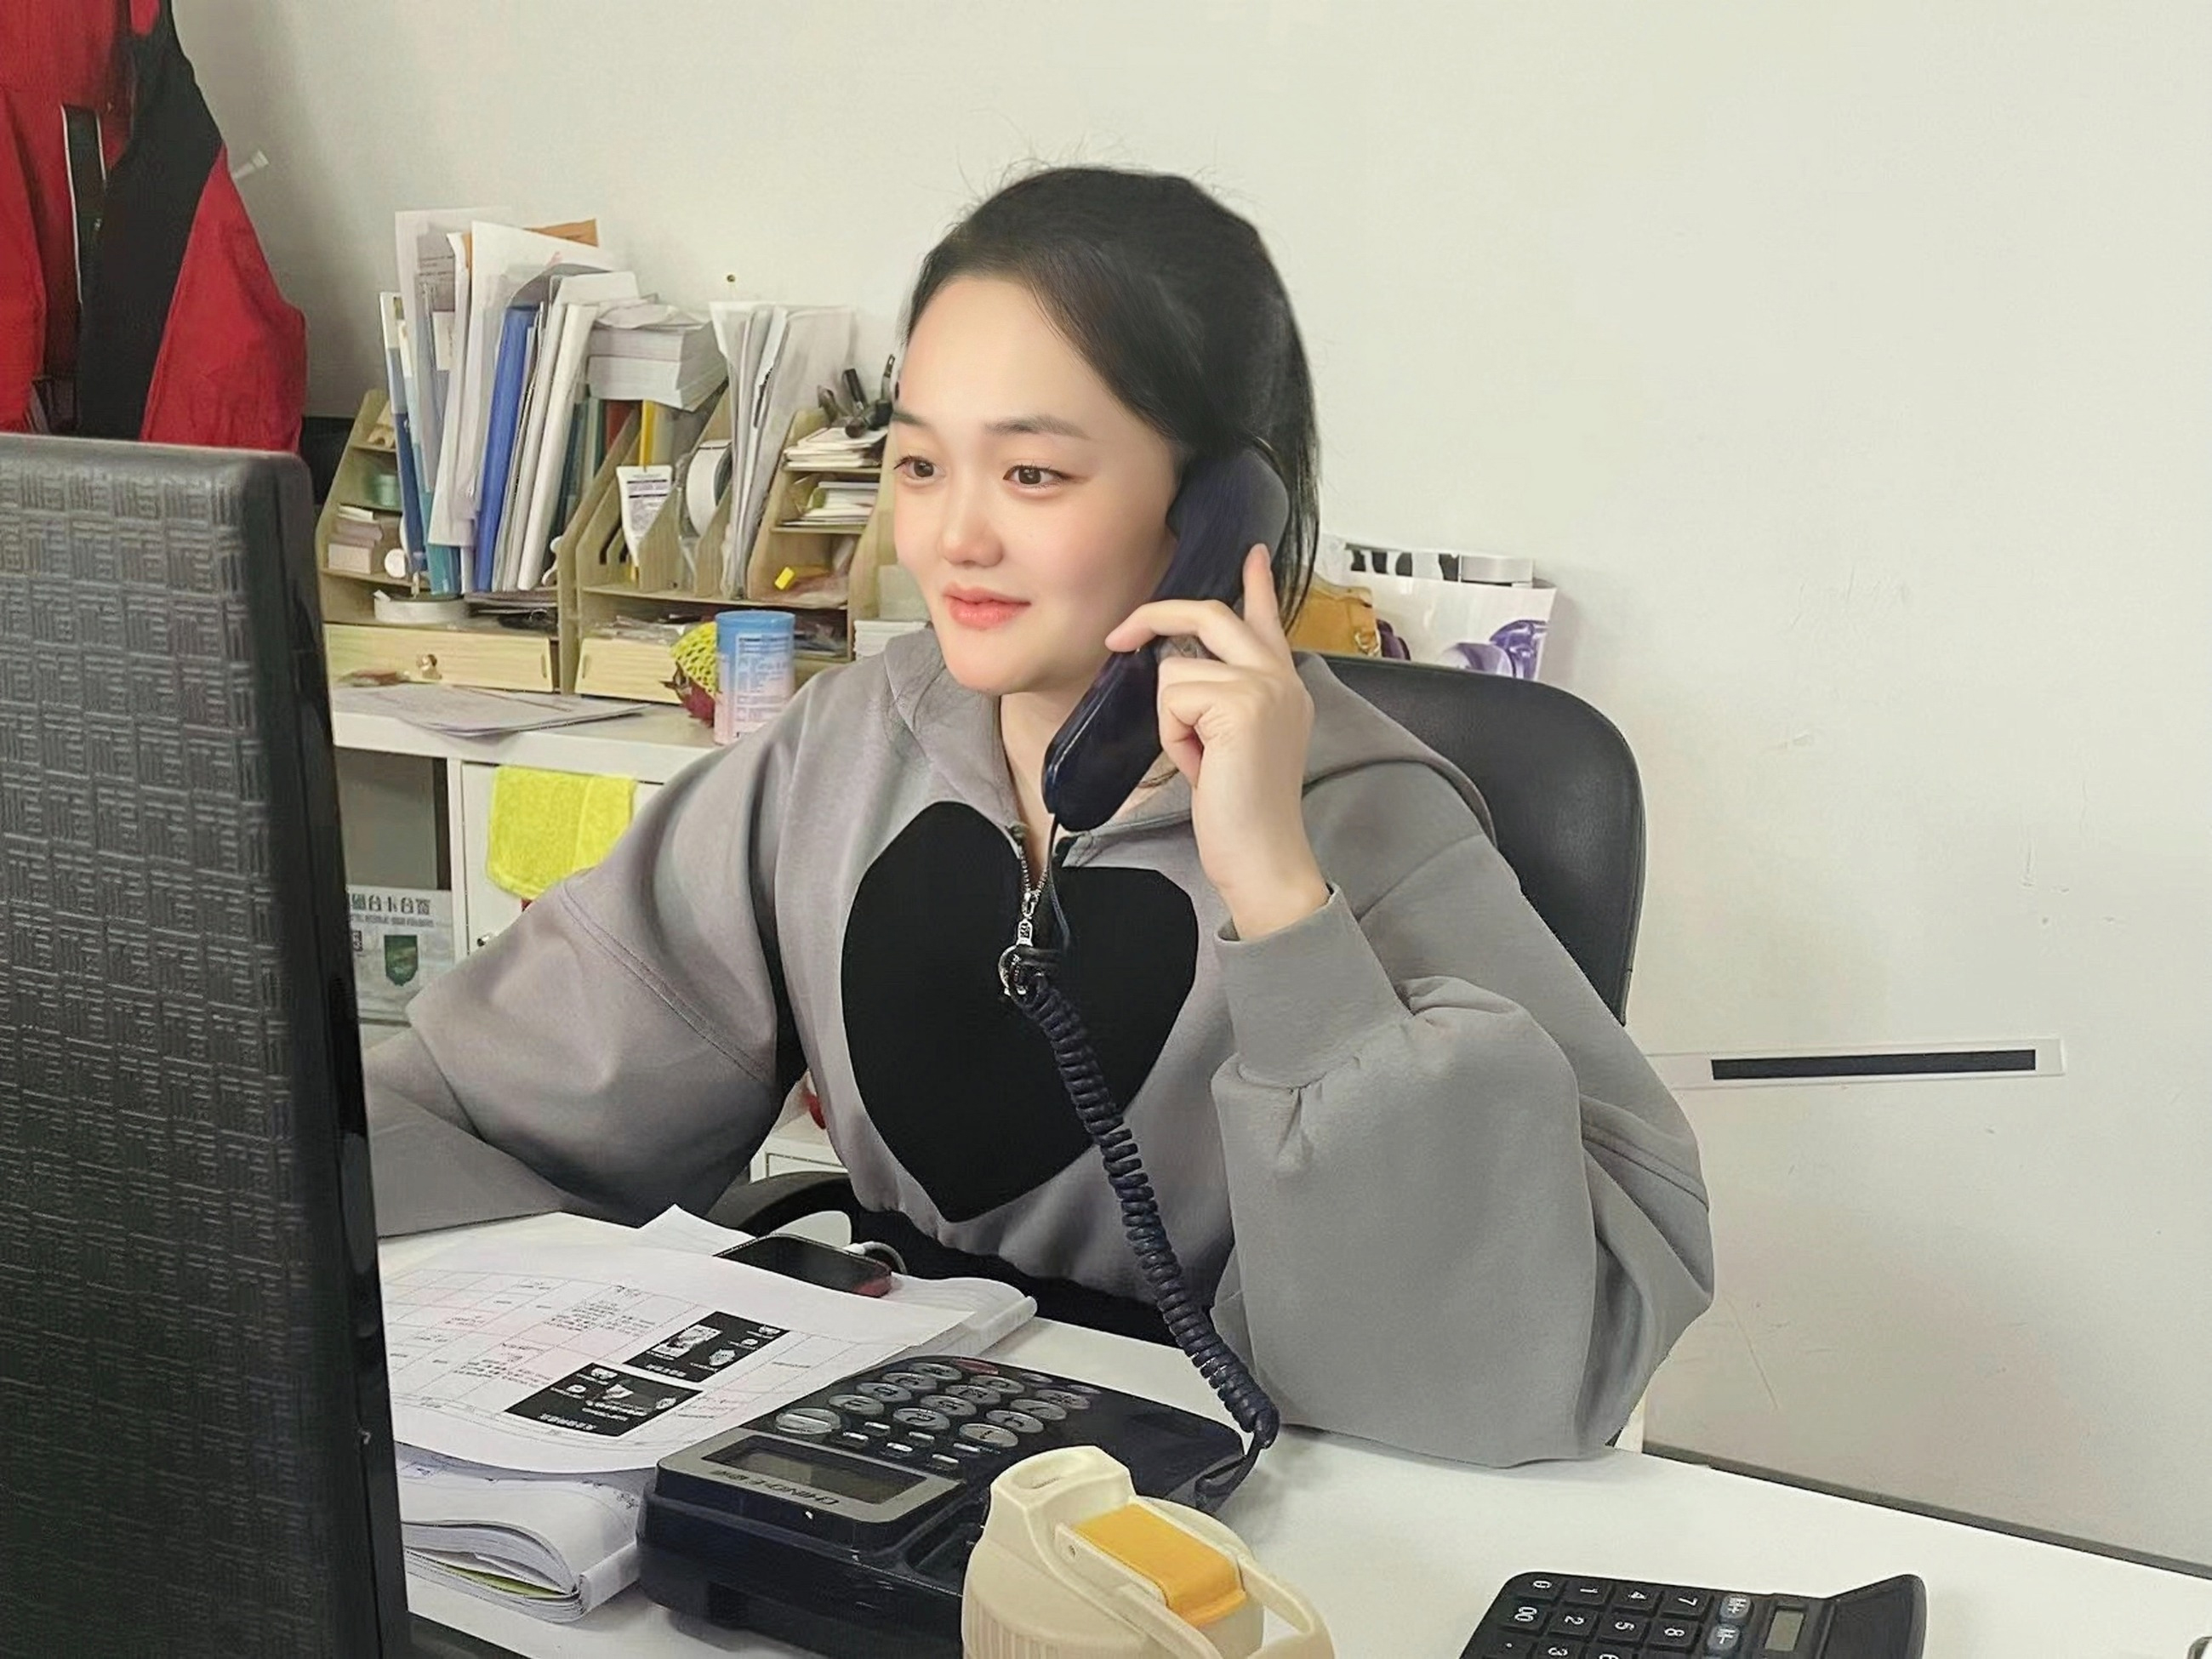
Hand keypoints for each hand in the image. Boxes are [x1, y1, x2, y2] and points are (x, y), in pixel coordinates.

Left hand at [1105, 546, 1329, 937]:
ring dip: (1171, 720)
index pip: (1267, 619)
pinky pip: (1172, 697)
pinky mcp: (1239, 704)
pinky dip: (1174, 736)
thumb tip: (1179, 668)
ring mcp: (1264, 686)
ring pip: (1176, 669)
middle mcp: (1281, 678)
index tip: (1253, 553)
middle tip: (1121, 635)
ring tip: (1199, 760)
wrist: (1263, 857)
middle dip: (1156, 617)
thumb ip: (1222, 700)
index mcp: (1284, 686)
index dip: (1257, 583)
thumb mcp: (1234, 744)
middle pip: (1210, 614)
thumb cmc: (1242, 812)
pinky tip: (1202, 766)